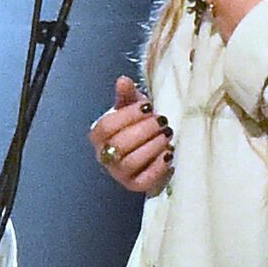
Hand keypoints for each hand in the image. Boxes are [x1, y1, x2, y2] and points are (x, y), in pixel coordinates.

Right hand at [87, 76, 171, 194]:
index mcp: (98, 135)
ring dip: (152, 147)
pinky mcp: (134, 185)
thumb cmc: (138, 125)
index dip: (128, 116)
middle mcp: (104, 156)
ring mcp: (118, 173)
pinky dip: (158, 166)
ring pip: (130, 162)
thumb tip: (123, 80)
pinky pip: (144, 179)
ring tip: (168, 135)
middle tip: (163, 122)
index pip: (107, 126)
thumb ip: (126, 95)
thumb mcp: (131, 107)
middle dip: (144, 131)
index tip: (148, 107)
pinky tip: (169, 153)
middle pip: (119, 145)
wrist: (147, 148)